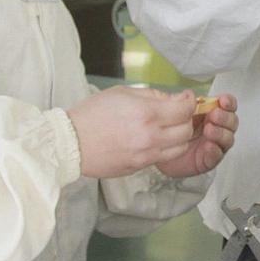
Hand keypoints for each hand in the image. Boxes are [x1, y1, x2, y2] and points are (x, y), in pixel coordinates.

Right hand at [67, 88, 236, 179]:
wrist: (69, 143)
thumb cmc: (92, 114)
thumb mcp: (123, 93)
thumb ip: (152, 95)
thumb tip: (173, 99)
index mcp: (147, 113)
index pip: (185, 109)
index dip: (190, 102)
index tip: (186, 98)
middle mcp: (150, 136)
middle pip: (187, 129)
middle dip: (186, 118)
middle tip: (178, 113)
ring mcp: (146, 154)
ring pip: (181, 147)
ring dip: (180, 136)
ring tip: (170, 128)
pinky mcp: (140, 167)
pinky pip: (164, 157)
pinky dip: (167, 148)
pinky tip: (156, 139)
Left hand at [156, 93, 238, 179]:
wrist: (161, 152)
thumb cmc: (173, 130)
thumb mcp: (178, 114)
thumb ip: (185, 104)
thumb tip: (188, 96)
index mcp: (213, 113)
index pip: (228, 106)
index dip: (229, 102)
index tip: (223, 101)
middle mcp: (218, 128)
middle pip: (232, 122)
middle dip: (225, 118)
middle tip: (214, 116)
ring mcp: (216, 144)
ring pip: (228, 139)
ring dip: (220, 133)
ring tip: (209, 130)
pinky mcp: (209, 160)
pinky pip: (218, 156)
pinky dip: (215, 151)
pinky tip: (209, 146)